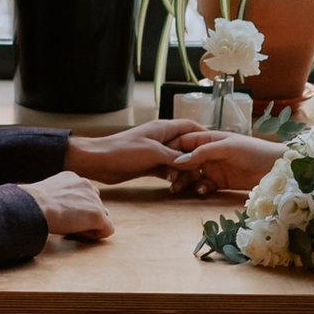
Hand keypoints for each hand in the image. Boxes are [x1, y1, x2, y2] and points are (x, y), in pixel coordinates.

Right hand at [26, 171, 113, 242]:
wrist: (35, 206)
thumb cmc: (33, 204)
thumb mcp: (46, 194)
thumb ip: (59, 198)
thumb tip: (64, 210)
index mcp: (73, 178)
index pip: (83, 194)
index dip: (76, 208)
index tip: (61, 214)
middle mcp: (86, 184)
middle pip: (94, 205)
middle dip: (85, 215)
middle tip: (66, 223)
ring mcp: (94, 200)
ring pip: (101, 216)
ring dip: (90, 224)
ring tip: (71, 228)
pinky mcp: (97, 215)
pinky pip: (106, 230)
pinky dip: (96, 235)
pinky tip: (79, 234)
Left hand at [67, 124, 206, 182]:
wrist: (98, 161)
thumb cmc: (123, 151)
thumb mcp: (153, 152)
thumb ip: (175, 156)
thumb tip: (194, 161)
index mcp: (164, 129)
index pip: (190, 127)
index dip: (203, 135)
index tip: (215, 148)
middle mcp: (162, 139)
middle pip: (186, 147)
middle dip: (194, 160)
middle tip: (199, 175)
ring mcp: (156, 152)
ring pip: (178, 161)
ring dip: (183, 171)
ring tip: (185, 184)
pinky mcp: (149, 165)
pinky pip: (167, 170)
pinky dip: (173, 177)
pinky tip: (176, 186)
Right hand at [167, 135, 278, 196]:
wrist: (274, 168)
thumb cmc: (253, 150)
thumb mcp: (227, 147)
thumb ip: (204, 152)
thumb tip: (180, 159)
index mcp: (209, 139)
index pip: (185, 141)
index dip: (173, 149)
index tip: (162, 159)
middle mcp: (209, 153)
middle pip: (186, 160)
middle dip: (176, 169)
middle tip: (169, 180)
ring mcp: (214, 168)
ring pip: (192, 174)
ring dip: (184, 181)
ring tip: (178, 189)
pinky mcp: (220, 182)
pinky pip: (203, 185)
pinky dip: (199, 188)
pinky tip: (201, 191)